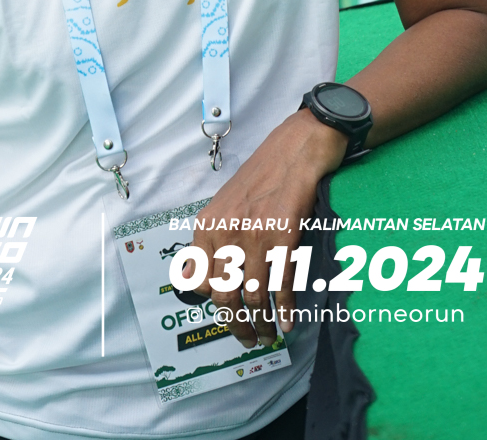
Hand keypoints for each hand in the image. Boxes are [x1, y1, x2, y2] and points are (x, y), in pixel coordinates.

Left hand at [192, 110, 346, 348]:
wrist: (296, 148)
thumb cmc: (261, 176)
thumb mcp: (223, 205)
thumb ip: (207, 241)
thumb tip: (190, 281)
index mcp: (207, 225)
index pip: (199, 283)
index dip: (213, 307)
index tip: (226, 319)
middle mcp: (226, 232)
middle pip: (225, 298)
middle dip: (237, 326)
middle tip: (248, 339)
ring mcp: (254, 235)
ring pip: (253, 298)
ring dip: (262, 324)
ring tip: (268, 335)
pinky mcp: (284, 237)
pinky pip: (282, 286)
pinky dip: (286, 310)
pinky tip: (289, 322)